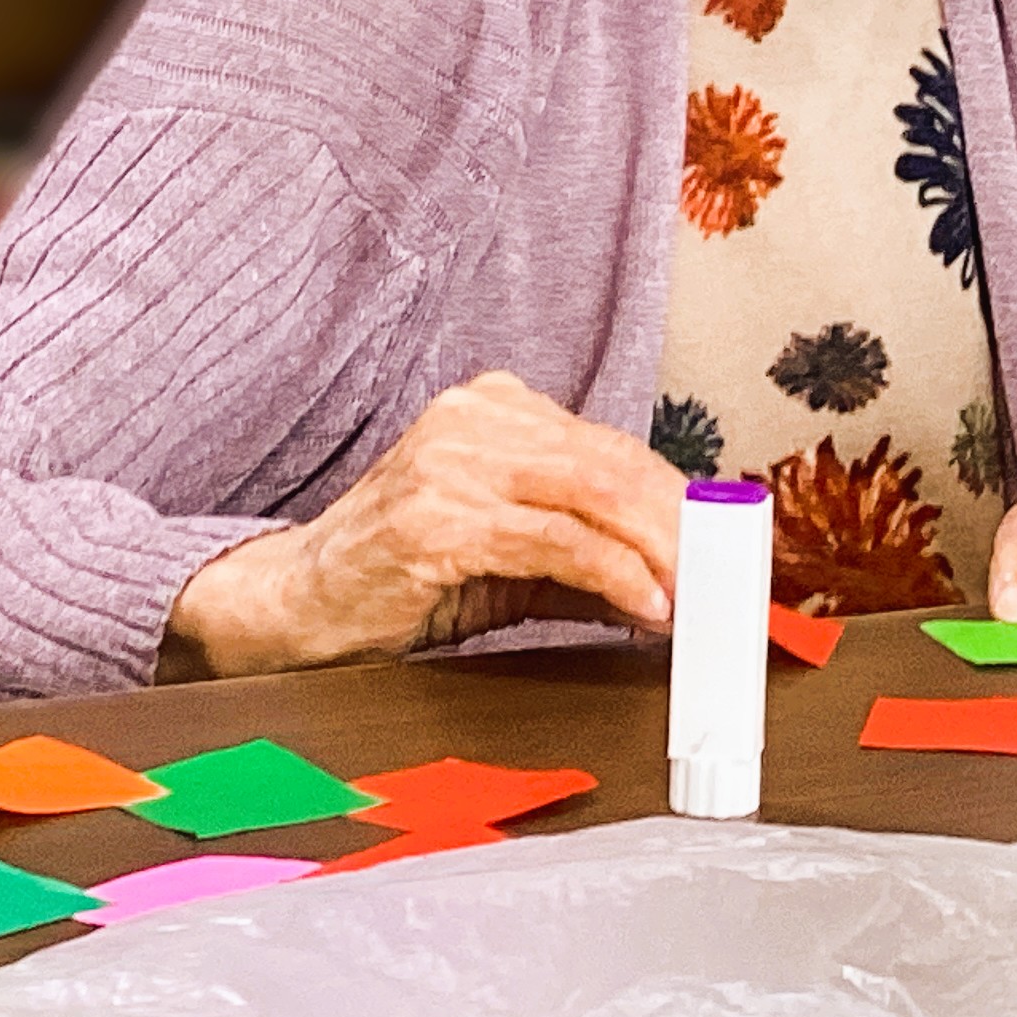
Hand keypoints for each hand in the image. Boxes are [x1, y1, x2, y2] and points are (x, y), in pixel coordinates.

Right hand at [163, 373, 685, 678]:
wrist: (290, 604)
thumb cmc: (396, 576)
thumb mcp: (507, 557)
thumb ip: (586, 560)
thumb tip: (675, 584)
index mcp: (494, 409)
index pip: (614, 448)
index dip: (679, 501)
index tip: (725, 548)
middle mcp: (475, 418)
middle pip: (616, 466)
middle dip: (683, 528)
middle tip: (727, 581)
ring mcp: (453, 462)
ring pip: (596, 497)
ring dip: (662, 555)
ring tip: (698, 599)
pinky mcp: (439, 518)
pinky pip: (556, 543)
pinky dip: (616, 576)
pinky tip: (647, 607)